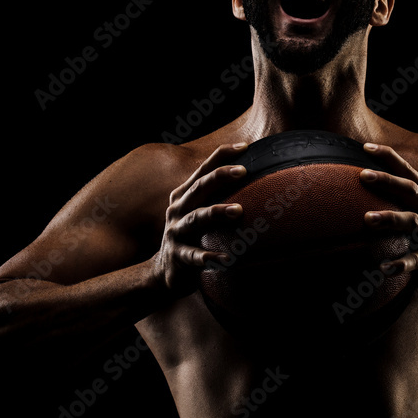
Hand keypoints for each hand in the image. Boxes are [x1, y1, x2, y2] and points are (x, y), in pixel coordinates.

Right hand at [154, 142, 247, 298]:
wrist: (164, 271)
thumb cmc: (191, 236)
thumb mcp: (198, 212)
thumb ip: (215, 196)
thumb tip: (253, 178)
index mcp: (183, 196)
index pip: (202, 170)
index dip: (221, 156)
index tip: (243, 146)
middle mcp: (177, 210)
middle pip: (198, 188)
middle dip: (219, 177)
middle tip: (243, 171)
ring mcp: (175, 232)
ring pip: (196, 219)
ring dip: (216, 212)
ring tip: (239, 210)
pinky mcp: (177, 256)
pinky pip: (194, 256)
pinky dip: (209, 257)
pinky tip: (227, 259)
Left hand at [359, 143, 417, 292]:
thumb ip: (398, 194)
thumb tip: (360, 174)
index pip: (408, 171)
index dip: (389, 157)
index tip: (366, 147)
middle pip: (411, 190)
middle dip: (387, 181)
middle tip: (363, 175)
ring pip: (412, 222)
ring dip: (390, 218)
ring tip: (367, 218)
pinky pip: (415, 260)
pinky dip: (400, 264)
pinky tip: (383, 267)